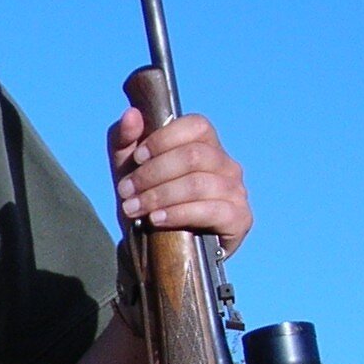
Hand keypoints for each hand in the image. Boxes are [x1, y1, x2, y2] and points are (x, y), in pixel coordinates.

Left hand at [108, 108, 251, 257]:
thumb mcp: (127, 169)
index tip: (137, 158)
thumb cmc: (146, 200)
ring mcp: (236, 191)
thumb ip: (125, 140)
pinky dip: (178, 213)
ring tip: (133, 208)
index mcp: (206, 145)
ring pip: (198, 183)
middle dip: (152, 174)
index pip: (196, 125)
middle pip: (192, 156)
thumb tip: (132, 114)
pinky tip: (156, 220)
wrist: (156, 249)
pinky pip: (210, 210)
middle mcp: (226, 164)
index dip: (163, 139)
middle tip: (126, 191)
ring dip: (158, 196)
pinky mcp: (239, 219)